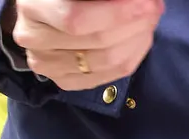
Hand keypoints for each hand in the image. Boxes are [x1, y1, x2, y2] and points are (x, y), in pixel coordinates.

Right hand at [6, 0, 163, 90]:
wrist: (43, 10)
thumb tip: (139, 2)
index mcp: (32, 6)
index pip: (77, 20)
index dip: (117, 13)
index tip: (147, 2)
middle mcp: (33, 38)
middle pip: (97, 42)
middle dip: (136, 24)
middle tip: (155, 8)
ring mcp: (45, 64)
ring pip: (106, 62)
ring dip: (138, 41)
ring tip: (149, 22)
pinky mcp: (62, 81)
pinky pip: (105, 77)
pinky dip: (131, 58)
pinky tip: (139, 40)